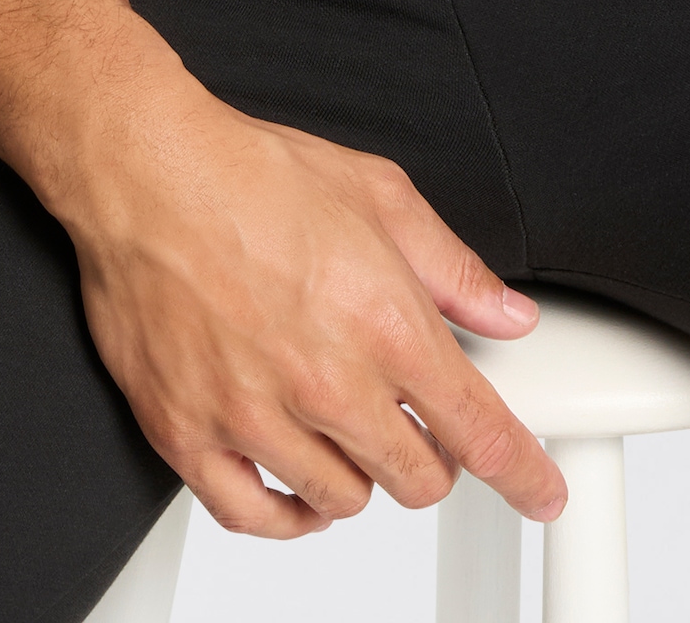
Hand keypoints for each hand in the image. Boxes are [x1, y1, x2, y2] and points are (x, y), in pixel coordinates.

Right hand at [53, 35, 566, 539]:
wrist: (149, 174)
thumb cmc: (253, 175)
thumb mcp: (380, 195)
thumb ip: (452, 268)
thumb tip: (507, 314)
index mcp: (385, 322)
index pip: (477, 429)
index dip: (522, 472)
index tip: (541, 491)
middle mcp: (326, 382)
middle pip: (416, 477)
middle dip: (434, 458)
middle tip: (420, 426)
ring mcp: (255, 417)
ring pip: (344, 499)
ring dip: (361, 475)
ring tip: (348, 427)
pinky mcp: (190, 435)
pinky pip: (253, 516)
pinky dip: (288, 515)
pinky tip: (300, 489)